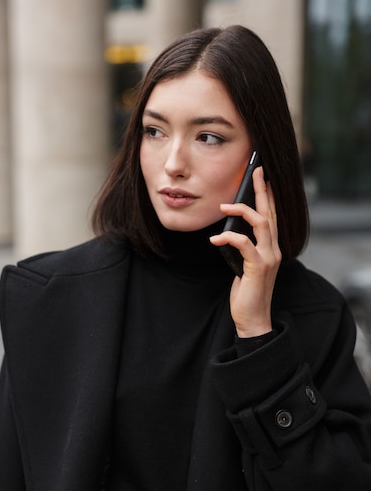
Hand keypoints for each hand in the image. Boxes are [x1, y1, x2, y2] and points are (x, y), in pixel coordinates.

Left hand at [210, 167, 281, 337]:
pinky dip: (229, 238)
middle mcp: (275, 249)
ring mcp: (269, 258)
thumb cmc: (247, 293)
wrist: (253, 319)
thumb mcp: (244, 266)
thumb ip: (244, 249)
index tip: (261, 177)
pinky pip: (244, 244)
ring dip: (243, 211)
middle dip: (262, 190)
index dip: (268, 195)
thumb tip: (230, 233)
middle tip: (256, 171)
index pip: (272, 215)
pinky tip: (215, 239)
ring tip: (225, 207)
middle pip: (271, 212)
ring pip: (262, 223)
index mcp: (272, 248)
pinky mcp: (259, 267)